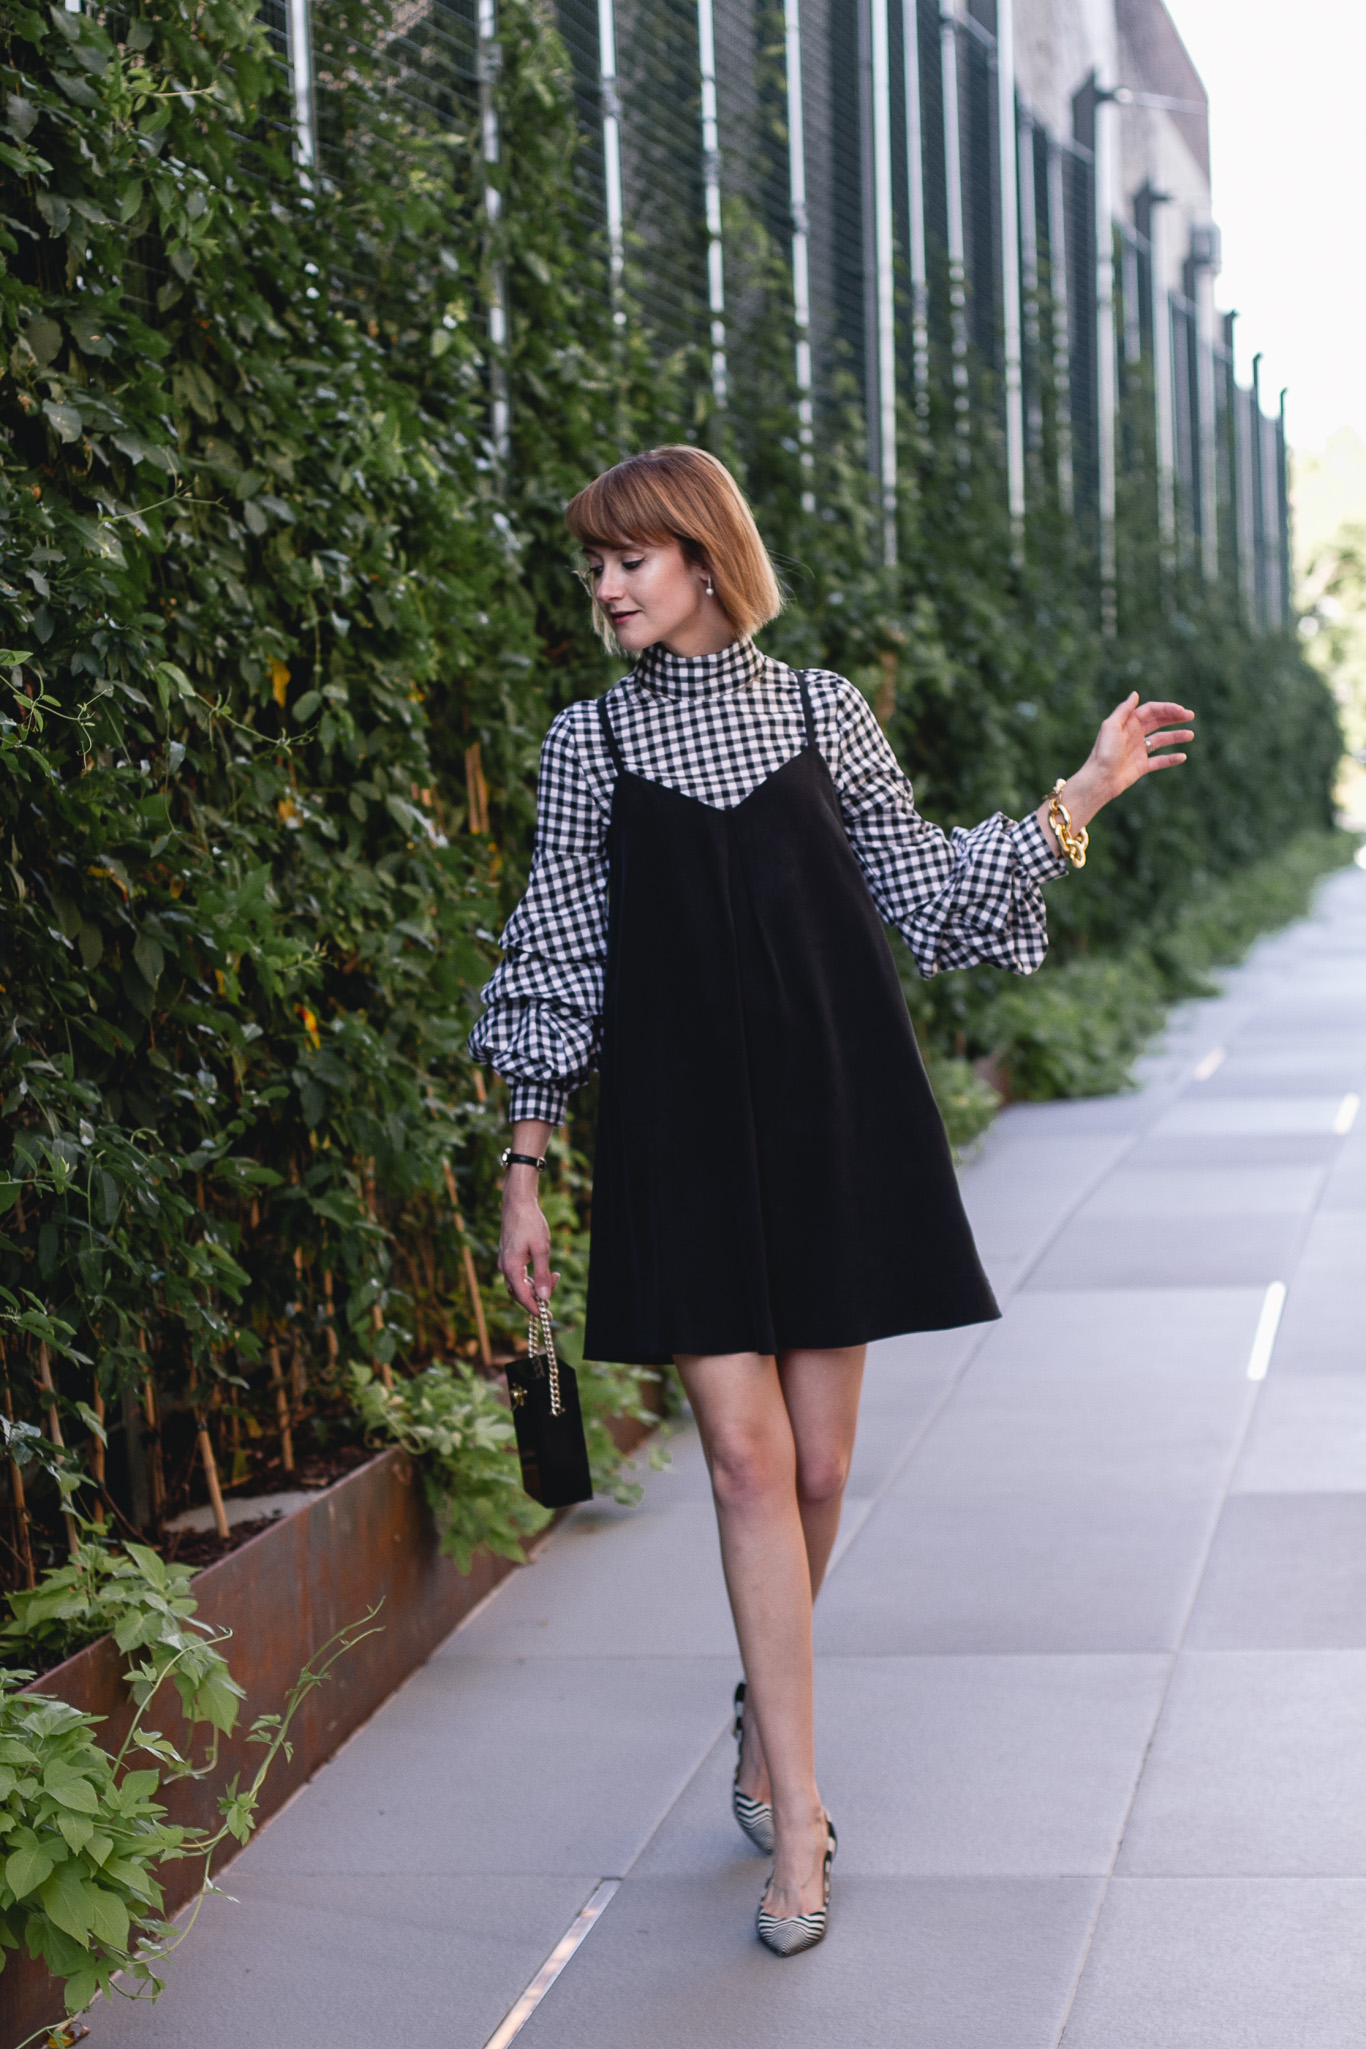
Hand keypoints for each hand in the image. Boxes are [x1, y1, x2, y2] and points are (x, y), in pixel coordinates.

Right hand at [496, 1119, 557, 1314]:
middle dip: (537, 1298)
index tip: (546, 1317)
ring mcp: (505, 1261)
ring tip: (555, 1277)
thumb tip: (545, 1297)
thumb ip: (542, 1274)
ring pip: (519, 1284)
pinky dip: (531, 1277)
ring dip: (535, 1287)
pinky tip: (546, 1270)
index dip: (534, 1309)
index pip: (522, 1296)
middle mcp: (504, 1267)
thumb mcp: (541, 1249)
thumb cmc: (530, 1223)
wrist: (518, 1202)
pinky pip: (518, 1274)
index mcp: (511, 1268)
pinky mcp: (508, 1255)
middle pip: (519, 1293)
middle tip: (553, 1301)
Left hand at [1043, 692, 1194, 841]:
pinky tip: (1183, 757)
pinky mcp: (1142, 766)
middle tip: (1190, 716)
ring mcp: (1139, 750)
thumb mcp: (1111, 726)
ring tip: (1191, 735)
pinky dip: (1171, 759)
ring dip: (1176, 736)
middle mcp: (1134, 735)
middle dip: (1175, 718)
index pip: (1151, 711)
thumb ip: (1124, 710)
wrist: (1100, 779)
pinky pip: (1160, 761)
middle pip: (1158, 722)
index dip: (1166, 708)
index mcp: (1128, 723)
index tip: (1181, 710)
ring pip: (1162, 740)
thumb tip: (1135, 693)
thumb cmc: (1104, 752)